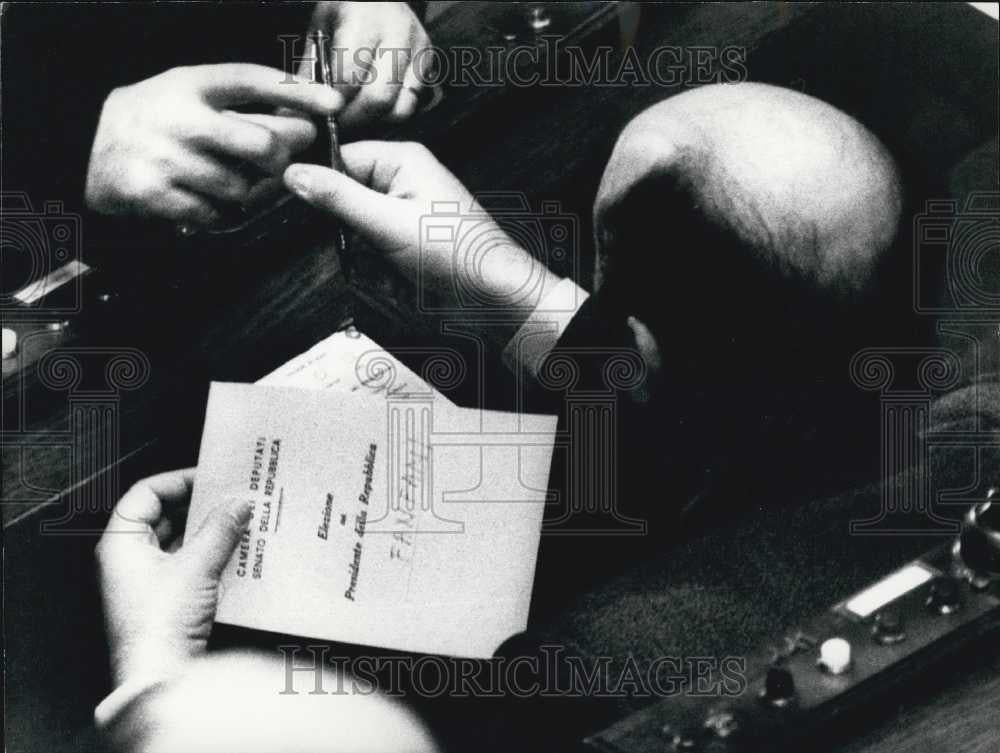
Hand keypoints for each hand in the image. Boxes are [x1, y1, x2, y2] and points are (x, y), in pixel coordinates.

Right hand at [86, 64, 340, 225]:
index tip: (332, 103)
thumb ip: (241, 103)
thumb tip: (304, 120)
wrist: (83, 146)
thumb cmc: (153, 121)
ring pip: (243, 186)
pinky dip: (217, 212)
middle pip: (262, 143)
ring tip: (223, 179)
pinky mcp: (156, 194)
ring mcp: (169, 159)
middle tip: (275, 161)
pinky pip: (214, 213)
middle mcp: (182, 119)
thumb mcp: (189, 92)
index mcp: (192, 86)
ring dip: (245, 190)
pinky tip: (202, 198)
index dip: (297, 92)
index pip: (253, 81)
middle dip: (280, 158)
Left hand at [95, 469, 250, 686]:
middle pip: (165, 517)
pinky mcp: (165, 601)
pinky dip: (211, 557)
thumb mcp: (195, 566)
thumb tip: (239, 504)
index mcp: (121, 543)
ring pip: (180, 542)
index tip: (212, 477)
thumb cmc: (160, 623)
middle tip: (233, 499)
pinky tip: (238, 555)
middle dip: (201, 508)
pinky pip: (189, 566)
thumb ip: (220, 530)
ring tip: (241, 525)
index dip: (178, 480)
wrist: (159, 677)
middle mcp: (129, 560)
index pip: (145, 493)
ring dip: (210, 533)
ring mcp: (146, 582)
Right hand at [282, 142, 562, 323]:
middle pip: (343, 200)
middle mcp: (402, 180)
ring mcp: (405, 213)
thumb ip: (337, 198)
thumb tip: (292, 174)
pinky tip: (403, 281)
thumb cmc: (456, 253)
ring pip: (355, 234)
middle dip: (351, 234)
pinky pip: (373, 255)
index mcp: (401, 159)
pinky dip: (382, 273)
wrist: (493, 297)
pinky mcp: (407, 242)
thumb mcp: (387, 223)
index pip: (338, 158)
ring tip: (396, 269)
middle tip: (375, 249)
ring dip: (368, 259)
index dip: (322, 187)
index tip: (317, 214)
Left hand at [302, 1, 430, 125]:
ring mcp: (417, 48)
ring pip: (400, 106)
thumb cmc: (343, 13)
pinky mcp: (428, 61)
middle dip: (356, 118)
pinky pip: (411, 103)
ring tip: (357, 117)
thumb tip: (295, 114)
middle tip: (340, 123)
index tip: (324, 112)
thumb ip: (309, 73)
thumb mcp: (318, 32)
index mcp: (363, 19)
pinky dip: (391, 112)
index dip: (335, 102)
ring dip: (375, 120)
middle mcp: (397, 31)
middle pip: (378, 97)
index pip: (349, 76)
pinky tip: (375, 108)